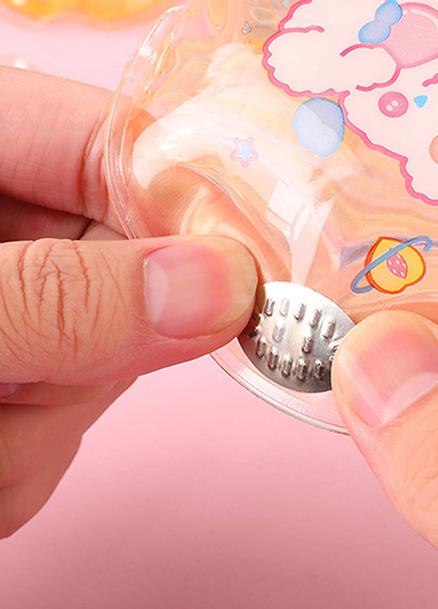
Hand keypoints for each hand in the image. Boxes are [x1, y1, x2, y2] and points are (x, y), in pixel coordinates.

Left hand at [0, 67, 256, 536]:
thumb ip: (59, 298)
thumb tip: (228, 288)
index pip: (136, 147)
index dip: (196, 214)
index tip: (243, 292)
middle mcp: (14, 212)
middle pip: (139, 270)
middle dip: (93, 352)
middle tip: (10, 390)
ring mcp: (24, 293)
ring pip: (108, 364)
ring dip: (33, 426)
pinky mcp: (21, 363)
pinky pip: (66, 420)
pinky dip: (13, 460)